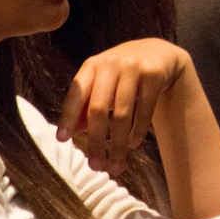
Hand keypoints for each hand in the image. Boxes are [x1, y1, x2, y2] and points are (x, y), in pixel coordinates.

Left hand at [56, 38, 192, 175]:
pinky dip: (137, 131)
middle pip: (99, 108)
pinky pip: (144, 110)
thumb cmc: (122, 74)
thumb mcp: (102, 83)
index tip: (62, 139)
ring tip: (116, 165)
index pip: (76, 94)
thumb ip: (86, 104)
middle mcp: (111, 64)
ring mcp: (134, 68)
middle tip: (95, 165)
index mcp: (92, 66)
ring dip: (118, 144)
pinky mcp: (153, 74)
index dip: (68, 117)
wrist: (158, 53)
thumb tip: (69, 133)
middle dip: (96, 140)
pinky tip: (133, 144)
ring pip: (123, 114)